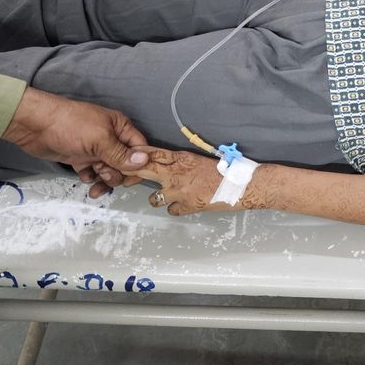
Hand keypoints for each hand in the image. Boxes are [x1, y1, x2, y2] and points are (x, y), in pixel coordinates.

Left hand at [3, 88, 149, 198]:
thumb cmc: (70, 124)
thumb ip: (121, 154)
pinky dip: (89, 177)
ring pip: (108, 170)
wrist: (35, 126)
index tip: (132, 179)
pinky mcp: (80, 157)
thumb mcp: (100, 139)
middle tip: (104, 175)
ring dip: (103, 180)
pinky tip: (82, 175)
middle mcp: (111, 138)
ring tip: (94, 183)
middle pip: (125, 163)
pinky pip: (92, 172)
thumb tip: (143, 162)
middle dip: (117, 174)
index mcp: (121, 128)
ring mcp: (95, 149)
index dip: (140, 165)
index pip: (140, 149)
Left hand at [121, 146, 242, 215]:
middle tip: (125, 179)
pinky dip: (176, 208)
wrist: (240, 183)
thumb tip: (168, 166)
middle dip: (132, 175)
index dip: (136, 156)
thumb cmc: (225, 169)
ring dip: (157, 197)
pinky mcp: (187, 206)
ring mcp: (180, 191)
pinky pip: (172, 210)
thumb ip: (182, 163)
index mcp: (181, 158)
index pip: (152, 154)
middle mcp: (176, 174)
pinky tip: (184, 204)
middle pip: (145, 172)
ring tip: (166, 195)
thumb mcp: (200, 159)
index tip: (124, 156)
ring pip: (154, 198)